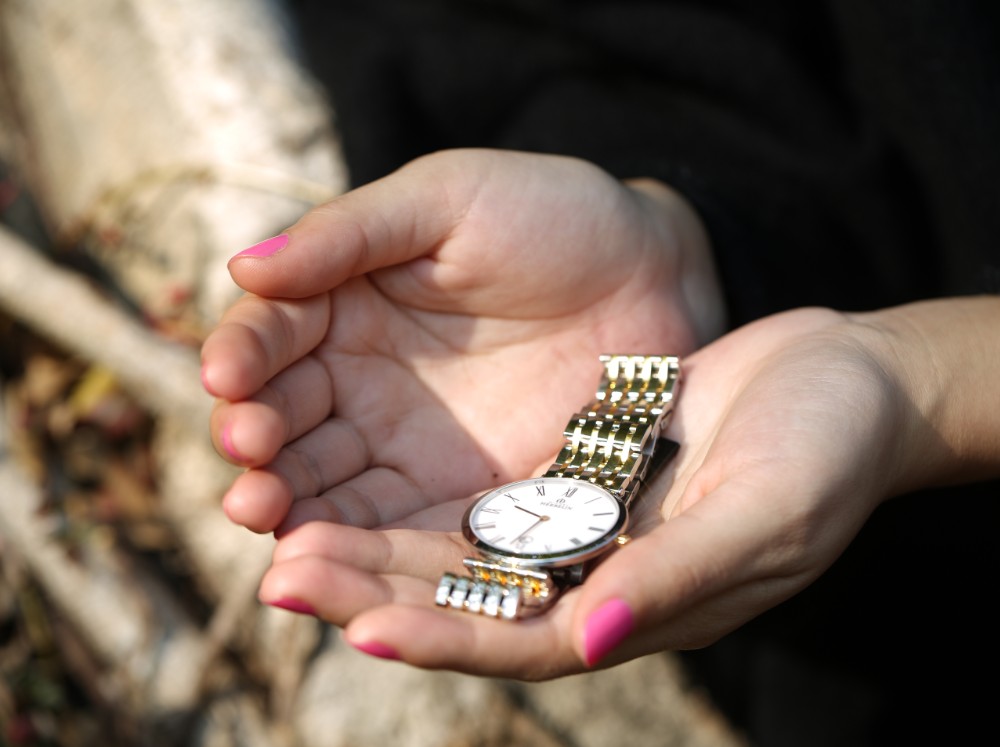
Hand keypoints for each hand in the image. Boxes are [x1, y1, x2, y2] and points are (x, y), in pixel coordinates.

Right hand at [200, 149, 721, 533]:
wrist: (654, 272)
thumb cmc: (550, 213)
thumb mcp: (447, 200)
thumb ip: (349, 234)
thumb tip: (244, 267)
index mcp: (343, 305)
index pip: (270, 338)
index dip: (243, 359)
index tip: (230, 378)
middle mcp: (362, 385)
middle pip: (284, 426)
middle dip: (256, 447)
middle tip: (249, 460)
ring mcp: (409, 448)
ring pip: (329, 491)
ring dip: (292, 511)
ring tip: (265, 516)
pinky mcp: (463, 499)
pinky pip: (402, 534)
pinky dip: (364, 554)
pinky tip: (334, 562)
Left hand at [256, 297, 999, 678]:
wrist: (853, 381)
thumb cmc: (828, 449)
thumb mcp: (765, 510)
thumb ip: (679, 575)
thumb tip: (588, 636)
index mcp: (652, 605)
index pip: (532, 639)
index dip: (448, 637)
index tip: (359, 624)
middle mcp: (609, 579)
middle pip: (479, 602)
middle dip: (383, 591)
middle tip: (284, 570)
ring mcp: (594, 527)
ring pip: (470, 550)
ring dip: (387, 545)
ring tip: (299, 527)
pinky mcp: (585, 474)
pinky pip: (492, 495)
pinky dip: (431, 493)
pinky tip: (366, 476)